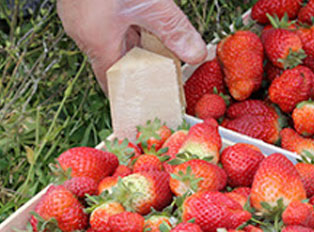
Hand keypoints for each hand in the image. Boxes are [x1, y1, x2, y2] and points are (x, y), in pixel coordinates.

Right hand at [57, 0, 207, 92]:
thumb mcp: (152, 3)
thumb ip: (174, 30)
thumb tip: (197, 56)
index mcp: (96, 39)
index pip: (113, 85)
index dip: (135, 99)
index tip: (156, 108)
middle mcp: (85, 30)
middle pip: (119, 62)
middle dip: (147, 72)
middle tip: (174, 80)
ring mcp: (84, 14)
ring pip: (118, 41)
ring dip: (144, 49)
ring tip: (171, 56)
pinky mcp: (91, 1)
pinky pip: (115, 24)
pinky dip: (136, 29)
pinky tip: (154, 26)